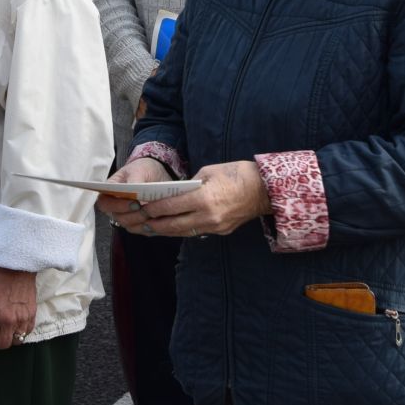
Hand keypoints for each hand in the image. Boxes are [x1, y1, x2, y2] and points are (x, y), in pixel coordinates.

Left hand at [0, 266, 37, 348]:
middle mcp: (7, 320)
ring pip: (17, 341)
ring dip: (11, 338)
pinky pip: (27, 332)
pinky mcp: (31, 315)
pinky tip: (17, 325)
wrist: (16, 269)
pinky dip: (22, 332)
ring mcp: (21, 318)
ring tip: (8, 331)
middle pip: (3, 344)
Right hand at [95, 156, 172, 221]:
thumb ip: (134, 180)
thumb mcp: (139, 170)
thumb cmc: (143, 170)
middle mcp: (116, 206)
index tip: (134, 202)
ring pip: (129, 225)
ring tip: (153, 213)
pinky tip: (158, 218)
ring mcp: (127, 216)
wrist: (157, 174)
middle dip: (132, 214)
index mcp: (110, 191)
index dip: (116, 206)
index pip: (104, 203)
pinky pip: (142, 230)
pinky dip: (150, 226)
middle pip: (117, 217)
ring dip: (141, 221)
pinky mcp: (139, 223)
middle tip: (145, 208)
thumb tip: (134, 190)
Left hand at [126, 160, 270, 239]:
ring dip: (165, 230)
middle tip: (140, 222)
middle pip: (173, 224)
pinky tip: (171, 227)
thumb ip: (190, 184)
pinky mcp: (220, 231)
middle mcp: (207, 217)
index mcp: (203, 199)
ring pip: (183, 232)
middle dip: (154, 224)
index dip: (153, 208)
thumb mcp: (209, 171)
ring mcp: (214, 226)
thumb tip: (175, 192)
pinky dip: (181, 230)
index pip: (171, 206)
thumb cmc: (237, 174)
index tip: (141, 207)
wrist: (264, 189)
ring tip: (150, 228)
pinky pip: (195, 232)